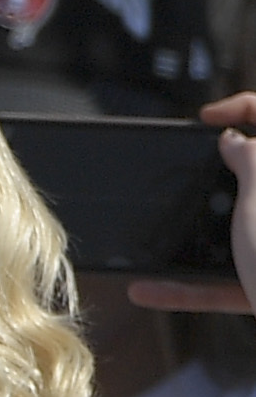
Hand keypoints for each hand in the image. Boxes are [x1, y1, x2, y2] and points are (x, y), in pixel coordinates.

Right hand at [125, 93, 255, 314]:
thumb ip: (250, 159)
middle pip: (253, 176)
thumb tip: (237, 140)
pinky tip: (152, 288)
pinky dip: (193, 286)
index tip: (207, 120)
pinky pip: (229, 281)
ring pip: (238, 233)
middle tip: (189, 174)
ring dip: (194, 239)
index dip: (241, 107)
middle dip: (213, 176)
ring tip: (157, 237)